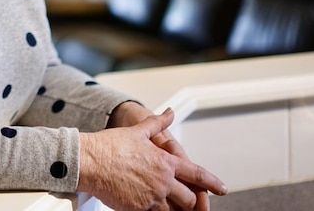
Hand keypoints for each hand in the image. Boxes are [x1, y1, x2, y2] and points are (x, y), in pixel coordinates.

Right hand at [79, 108, 226, 210]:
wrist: (90, 161)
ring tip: (168, 206)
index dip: (213, 182)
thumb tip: (169, 112)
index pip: (198, 174)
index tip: (223, 189)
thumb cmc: (110, 146)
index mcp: (165, 162)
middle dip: (192, 202)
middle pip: (190, 199)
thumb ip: (157, 123)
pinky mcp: (138, 208)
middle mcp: (162, 181)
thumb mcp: (138, 131)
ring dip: (173, 210)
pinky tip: (147, 207)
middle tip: (189, 202)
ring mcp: (151, 197)